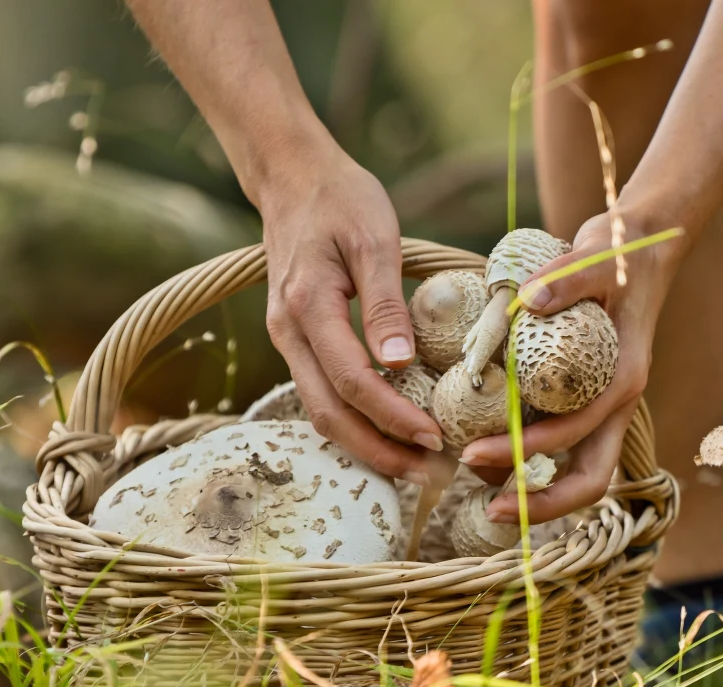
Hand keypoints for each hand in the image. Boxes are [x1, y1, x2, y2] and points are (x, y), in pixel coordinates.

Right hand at [257, 138, 443, 482]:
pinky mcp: (297, 340)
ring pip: (322, 410)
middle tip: (430, 475)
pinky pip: (323, 394)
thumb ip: (386, 303)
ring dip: (367, 444)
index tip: (434, 437)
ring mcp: (287, 339)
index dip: (393, 417)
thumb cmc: (340, 197)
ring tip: (415, 466)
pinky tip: (390, 434)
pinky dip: (356, 422)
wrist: (291, 175)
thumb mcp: (374, 238)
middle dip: (379, 452)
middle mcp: (288, 331)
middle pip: (329, 414)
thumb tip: (401, 365)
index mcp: (308, 306)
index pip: (352, 381)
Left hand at [459, 209, 685, 522]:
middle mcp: (615, 404)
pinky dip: (527, 455)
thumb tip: (533, 299)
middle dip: (542, 504)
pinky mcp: (588, 400)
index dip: (525, 454)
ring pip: (576, 470)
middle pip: (590, 480)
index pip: (576, 437)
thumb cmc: (620, 255)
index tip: (472, 452)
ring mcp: (603, 406)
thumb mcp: (595, 257)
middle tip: (489, 511)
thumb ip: (568, 278)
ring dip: (531, 486)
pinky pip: (562, 445)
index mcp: (621, 381)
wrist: (639, 250)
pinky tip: (487, 445)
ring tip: (476, 477)